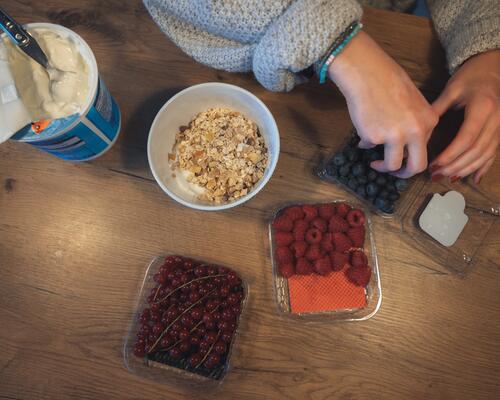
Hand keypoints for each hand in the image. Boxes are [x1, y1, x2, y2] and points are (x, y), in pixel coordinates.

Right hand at [329, 31, 437, 177]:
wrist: (366, 72)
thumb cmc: (388, 81)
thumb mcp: (413, 102)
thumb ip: (414, 124)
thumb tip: (405, 145)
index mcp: (429, 121)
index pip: (426, 149)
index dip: (413, 157)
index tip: (404, 159)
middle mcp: (416, 131)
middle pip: (416, 166)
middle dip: (404, 174)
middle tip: (395, 173)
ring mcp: (395, 136)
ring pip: (392, 165)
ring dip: (383, 166)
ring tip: (374, 163)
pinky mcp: (374, 137)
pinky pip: (370, 147)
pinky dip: (365, 142)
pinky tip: (362, 127)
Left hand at [430, 50, 499, 183]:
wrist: (492, 67)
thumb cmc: (470, 77)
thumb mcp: (452, 89)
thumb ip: (436, 109)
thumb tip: (416, 129)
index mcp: (482, 108)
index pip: (466, 138)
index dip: (450, 155)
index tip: (434, 164)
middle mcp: (496, 120)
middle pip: (476, 151)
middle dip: (455, 166)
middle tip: (435, 174)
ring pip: (485, 155)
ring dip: (466, 169)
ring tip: (447, 177)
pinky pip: (494, 153)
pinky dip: (483, 167)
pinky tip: (473, 179)